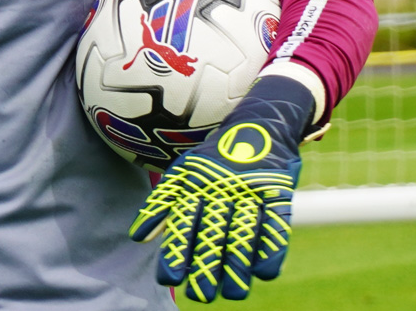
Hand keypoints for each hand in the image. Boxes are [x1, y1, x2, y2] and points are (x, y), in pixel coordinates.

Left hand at [129, 75, 315, 302]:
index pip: (184, 221)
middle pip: (213, 231)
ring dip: (237, 265)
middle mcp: (221, 185)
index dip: (176, 251)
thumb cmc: (215, 157)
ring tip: (232, 294)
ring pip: (243, 231)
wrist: (260, 122)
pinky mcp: (277, 190)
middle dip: (206, 266)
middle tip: (200, 295)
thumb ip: (162, 204)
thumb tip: (138, 238)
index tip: (168, 281)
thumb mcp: (185, 172)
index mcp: (196, 182)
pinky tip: (263, 273)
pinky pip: (276, 222)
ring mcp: (251, 188)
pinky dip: (271, 248)